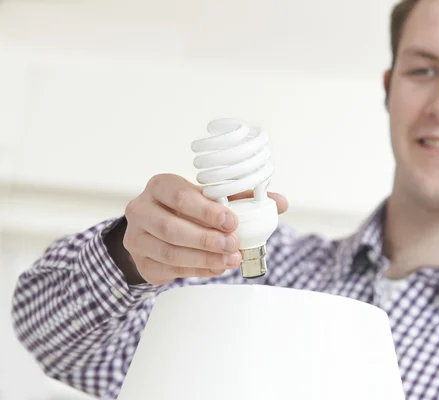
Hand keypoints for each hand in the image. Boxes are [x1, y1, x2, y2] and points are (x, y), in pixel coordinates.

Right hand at [120, 173, 287, 284]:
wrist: (153, 230)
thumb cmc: (186, 209)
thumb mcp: (209, 199)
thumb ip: (241, 199)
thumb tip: (280, 203)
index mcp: (161, 185)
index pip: (181, 196)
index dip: (207, 211)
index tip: (232, 222)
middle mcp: (142, 209)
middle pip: (172, 227)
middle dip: (207, 240)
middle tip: (234, 246)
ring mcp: (137, 236)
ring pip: (169, 251)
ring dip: (204, 259)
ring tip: (229, 261)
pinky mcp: (141, 260)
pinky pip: (169, 268)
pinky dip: (196, 270)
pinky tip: (215, 268)